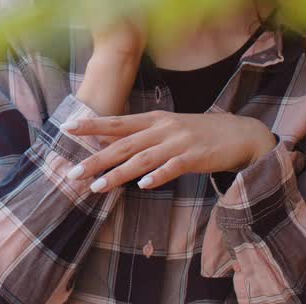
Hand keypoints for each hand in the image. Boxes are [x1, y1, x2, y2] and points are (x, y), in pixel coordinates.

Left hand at [64, 111, 276, 191]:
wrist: (239, 134)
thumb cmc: (199, 134)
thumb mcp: (168, 128)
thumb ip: (142, 136)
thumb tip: (108, 143)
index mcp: (154, 119)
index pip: (116, 122)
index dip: (91, 125)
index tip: (66, 128)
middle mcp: (162, 128)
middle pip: (122, 144)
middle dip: (95, 159)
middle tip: (72, 173)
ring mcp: (179, 142)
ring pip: (142, 158)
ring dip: (117, 174)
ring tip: (96, 187)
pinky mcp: (195, 157)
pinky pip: (173, 167)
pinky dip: (157, 175)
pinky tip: (143, 185)